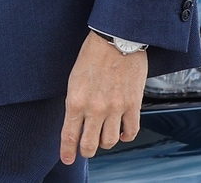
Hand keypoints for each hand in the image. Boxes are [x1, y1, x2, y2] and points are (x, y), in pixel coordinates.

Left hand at [60, 30, 147, 163]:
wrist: (116, 40)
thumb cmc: (91, 55)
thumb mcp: (74, 78)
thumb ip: (75, 100)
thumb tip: (76, 119)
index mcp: (75, 100)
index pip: (69, 134)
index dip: (67, 150)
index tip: (67, 159)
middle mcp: (95, 109)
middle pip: (90, 144)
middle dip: (86, 151)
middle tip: (84, 151)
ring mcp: (115, 109)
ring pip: (109, 141)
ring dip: (104, 142)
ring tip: (102, 137)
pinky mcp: (133, 105)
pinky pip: (130, 131)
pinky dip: (124, 136)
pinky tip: (120, 133)